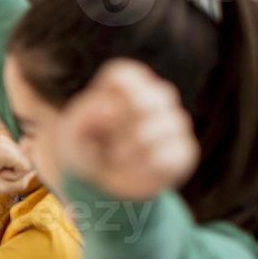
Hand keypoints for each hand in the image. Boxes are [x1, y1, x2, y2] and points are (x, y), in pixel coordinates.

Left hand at [0, 134, 35, 197]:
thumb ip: (21, 182)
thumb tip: (34, 173)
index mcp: (5, 147)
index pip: (28, 166)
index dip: (14, 177)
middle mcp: (3, 138)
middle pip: (23, 160)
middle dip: (10, 171)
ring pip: (16, 157)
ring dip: (5, 167)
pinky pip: (7, 154)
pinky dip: (0, 162)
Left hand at [55, 59, 199, 200]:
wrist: (99, 183)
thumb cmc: (85, 148)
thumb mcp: (74, 133)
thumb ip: (87, 115)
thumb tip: (110, 108)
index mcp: (123, 86)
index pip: (124, 75)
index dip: (108, 99)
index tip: (96, 116)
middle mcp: (154, 98)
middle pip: (156, 96)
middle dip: (128, 122)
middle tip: (109, 139)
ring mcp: (172, 123)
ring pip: (168, 124)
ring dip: (134, 145)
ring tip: (116, 155)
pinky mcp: (183, 152)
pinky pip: (173, 155)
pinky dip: (147, 166)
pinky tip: (134, 168)